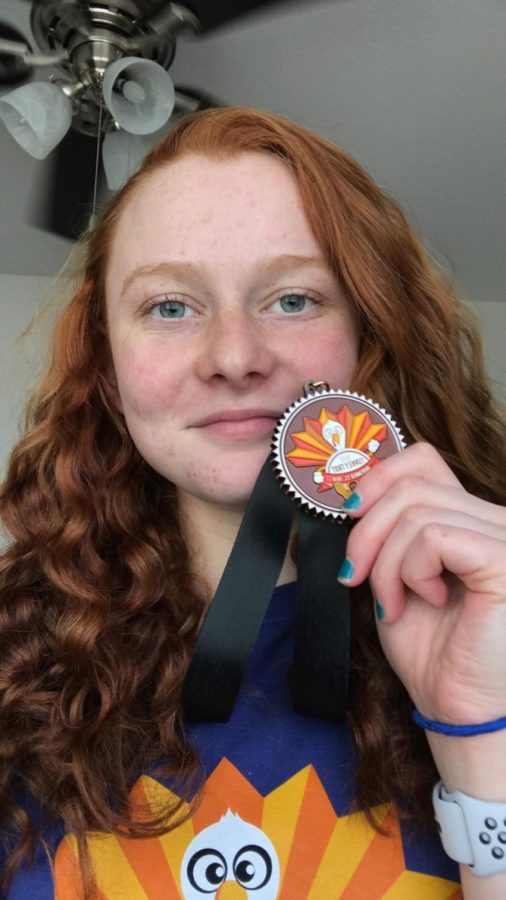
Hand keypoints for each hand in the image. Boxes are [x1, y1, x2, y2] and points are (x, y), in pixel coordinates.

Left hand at [339, 443, 505, 724]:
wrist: (461, 710)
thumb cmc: (432, 650)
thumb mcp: (395, 575)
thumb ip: (386, 531)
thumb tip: (350, 495)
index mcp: (471, 517)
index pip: (422, 459)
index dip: (376, 478)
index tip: (347, 516)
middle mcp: (496, 518)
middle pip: (410, 484)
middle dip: (365, 532)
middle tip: (356, 578)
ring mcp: (505, 535)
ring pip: (416, 511)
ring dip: (385, 563)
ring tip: (394, 602)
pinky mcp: (504, 559)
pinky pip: (434, 536)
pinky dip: (410, 569)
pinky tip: (424, 600)